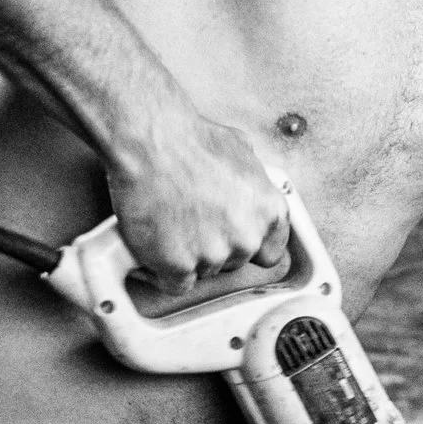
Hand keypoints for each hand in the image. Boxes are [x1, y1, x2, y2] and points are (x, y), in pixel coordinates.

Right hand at [105, 115, 288, 294]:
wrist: (152, 142)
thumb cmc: (191, 140)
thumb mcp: (242, 152)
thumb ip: (252, 180)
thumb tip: (248, 184)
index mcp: (269, 212)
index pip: (270, 252)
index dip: (249, 246)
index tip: (234, 241)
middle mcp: (247, 238)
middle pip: (233, 261)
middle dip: (215, 246)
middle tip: (193, 222)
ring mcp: (213, 255)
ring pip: (203, 271)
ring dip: (188, 256)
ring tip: (171, 224)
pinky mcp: (178, 266)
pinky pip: (175, 283)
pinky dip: (164, 270)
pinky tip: (158, 248)